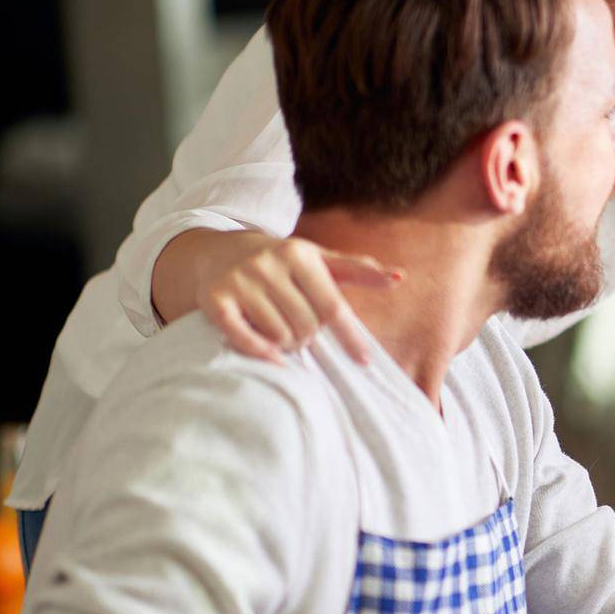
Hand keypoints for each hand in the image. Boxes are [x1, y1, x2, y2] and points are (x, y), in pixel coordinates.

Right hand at [198, 233, 401, 363]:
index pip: (332, 306)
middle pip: (306, 326)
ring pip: (280, 336)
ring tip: (281, 331)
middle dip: (309, 336)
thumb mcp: (318, 260)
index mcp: (299, 254)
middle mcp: (268, 264)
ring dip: (286, 344)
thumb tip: (400, 277)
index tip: (365, 362)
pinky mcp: (215, 299)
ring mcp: (239, 280)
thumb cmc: (282, 262)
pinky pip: (243, 337)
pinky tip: (273, 357)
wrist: (220, 251)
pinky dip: (261, 352)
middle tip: (300, 329)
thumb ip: (358, 270)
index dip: (350, 337)